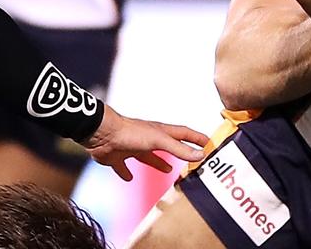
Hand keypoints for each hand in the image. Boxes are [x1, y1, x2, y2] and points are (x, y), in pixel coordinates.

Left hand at [82, 105, 208, 180]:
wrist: (101, 133)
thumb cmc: (130, 132)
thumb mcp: (159, 141)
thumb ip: (178, 148)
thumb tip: (200, 155)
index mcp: (159, 132)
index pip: (183, 134)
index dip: (196, 138)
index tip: (209, 142)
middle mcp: (147, 139)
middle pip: (167, 146)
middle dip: (179, 151)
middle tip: (190, 158)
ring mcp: (132, 148)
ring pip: (147, 157)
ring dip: (157, 163)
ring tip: (167, 170)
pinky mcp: (117, 157)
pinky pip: (123, 167)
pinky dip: (126, 172)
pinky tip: (128, 178)